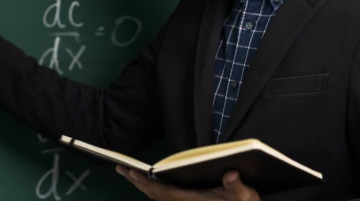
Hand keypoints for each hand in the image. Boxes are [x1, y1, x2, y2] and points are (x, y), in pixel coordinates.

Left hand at [116, 165, 259, 200]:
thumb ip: (238, 187)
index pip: (163, 192)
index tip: (132, 172)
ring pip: (157, 197)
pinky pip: (163, 197)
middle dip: (137, 182)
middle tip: (119, 168)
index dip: (146, 182)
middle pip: (154, 194)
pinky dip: (152, 188)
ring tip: (127, 172)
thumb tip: (231, 173)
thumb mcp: (246, 197)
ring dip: (142, 185)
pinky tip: (147, 181)